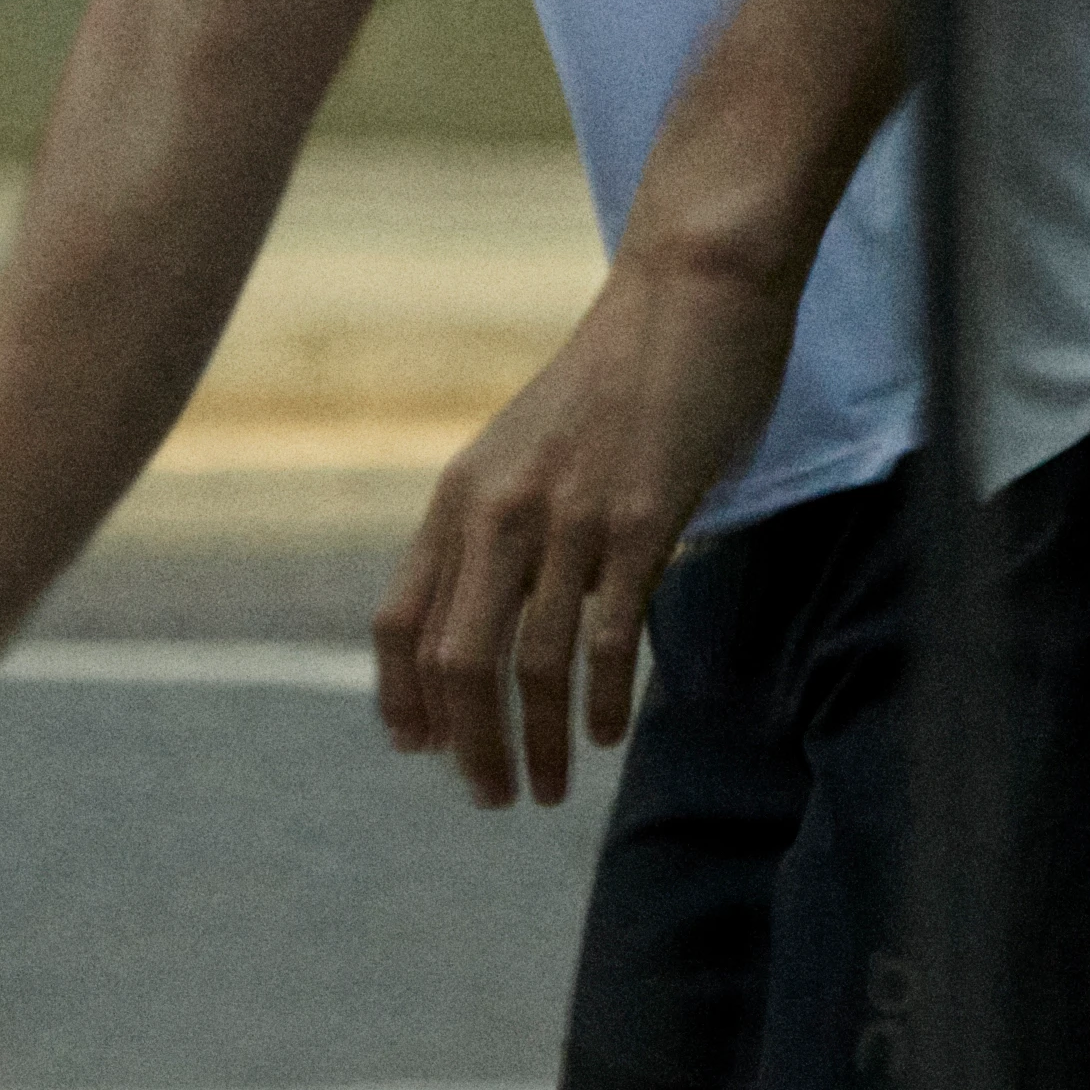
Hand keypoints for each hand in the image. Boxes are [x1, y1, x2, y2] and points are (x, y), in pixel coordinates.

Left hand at [370, 234, 812, 807]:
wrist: (690, 291)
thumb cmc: (620, 374)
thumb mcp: (531, 448)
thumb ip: (504, 521)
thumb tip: (496, 614)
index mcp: (460, 493)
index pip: (399, 622)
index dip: (403, 700)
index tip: (421, 753)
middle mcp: (498, 509)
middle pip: (456, 662)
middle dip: (469, 747)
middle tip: (495, 797)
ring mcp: (567, 516)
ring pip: (529, 662)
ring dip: (538, 742)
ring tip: (553, 789)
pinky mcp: (638, 520)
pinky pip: (609, 634)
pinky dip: (604, 698)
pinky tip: (612, 734)